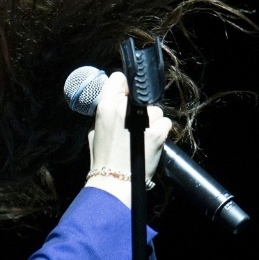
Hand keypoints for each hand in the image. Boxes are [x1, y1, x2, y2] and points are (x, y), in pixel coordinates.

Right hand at [86, 70, 172, 206]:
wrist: (114, 182)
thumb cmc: (103, 159)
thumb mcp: (94, 131)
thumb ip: (105, 113)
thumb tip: (114, 102)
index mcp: (106, 106)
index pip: (119, 77)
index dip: (123, 87)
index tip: (125, 96)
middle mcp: (125, 109)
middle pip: (139, 94)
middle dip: (138, 107)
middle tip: (133, 125)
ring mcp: (143, 120)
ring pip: (154, 109)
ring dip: (151, 120)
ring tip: (141, 138)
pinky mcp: (158, 132)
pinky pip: (164, 122)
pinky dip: (161, 131)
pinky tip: (151, 142)